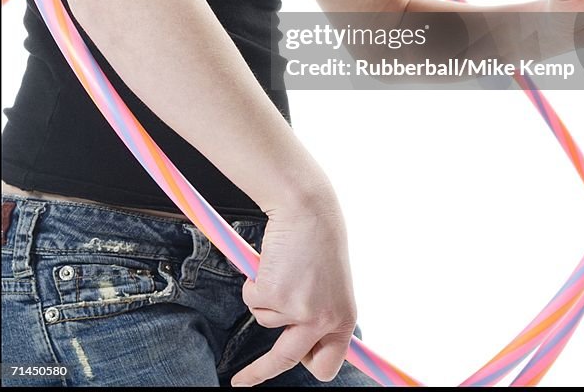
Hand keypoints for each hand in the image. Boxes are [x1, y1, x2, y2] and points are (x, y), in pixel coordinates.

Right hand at [230, 195, 357, 386]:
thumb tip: (303, 334)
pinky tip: (271, 260)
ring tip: (282, 266)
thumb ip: (320, 310)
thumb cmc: (318, 240)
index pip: (328, 364)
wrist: (308, 208)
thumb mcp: (330, 283)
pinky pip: (251, 298)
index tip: (297, 364)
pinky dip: (254, 281)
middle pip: (286, 360)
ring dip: (266, 295)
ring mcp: (296, 310)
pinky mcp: (272, 294)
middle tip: (240, 382)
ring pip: (264, 319)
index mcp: (343, 319)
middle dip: (258, 373)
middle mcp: (322, 320)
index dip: (310, 362)